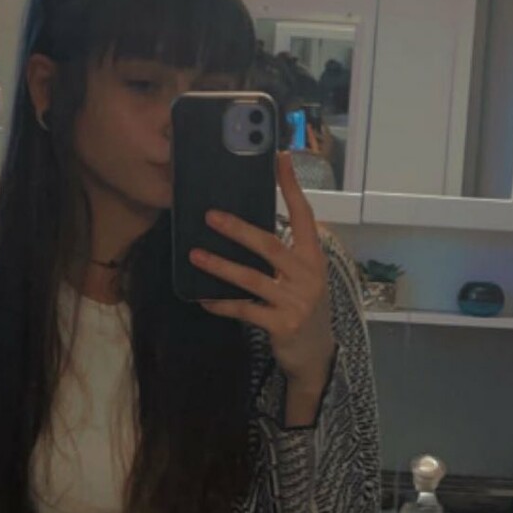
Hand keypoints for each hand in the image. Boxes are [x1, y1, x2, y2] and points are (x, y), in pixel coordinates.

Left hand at [190, 151, 335, 389]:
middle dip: (238, 229)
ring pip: (251, 278)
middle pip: (269, 245)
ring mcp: (296, 301)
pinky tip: (204, 299)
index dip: (292, 186)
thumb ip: (285, 255)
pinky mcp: (281, 324)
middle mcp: (307, 275)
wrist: (317, 354)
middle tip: (210, 216)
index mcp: (313, 257)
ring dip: (220, 266)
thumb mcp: (304, 277)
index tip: (280, 159)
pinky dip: (222, 304)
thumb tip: (246, 229)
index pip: (304, 215)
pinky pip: (244, 310)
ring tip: (196, 255)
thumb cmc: (303, 307)